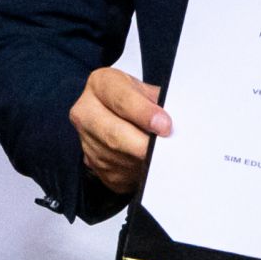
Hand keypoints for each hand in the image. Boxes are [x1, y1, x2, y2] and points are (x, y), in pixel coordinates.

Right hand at [71, 64, 166, 205]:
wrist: (115, 112)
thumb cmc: (134, 98)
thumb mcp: (146, 90)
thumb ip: (157, 102)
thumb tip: (174, 122)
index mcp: (101, 84)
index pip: (122, 100)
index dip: (144, 114)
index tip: (164, 126)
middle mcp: (86, 112)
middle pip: (114, 135)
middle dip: (143, 146)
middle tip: (166, 151)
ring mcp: (86, 141)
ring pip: (118, 159)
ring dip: (142, 161)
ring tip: (161, 155)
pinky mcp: (92, 164)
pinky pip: (118, 174)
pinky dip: (137, 172)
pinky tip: (147, 163)